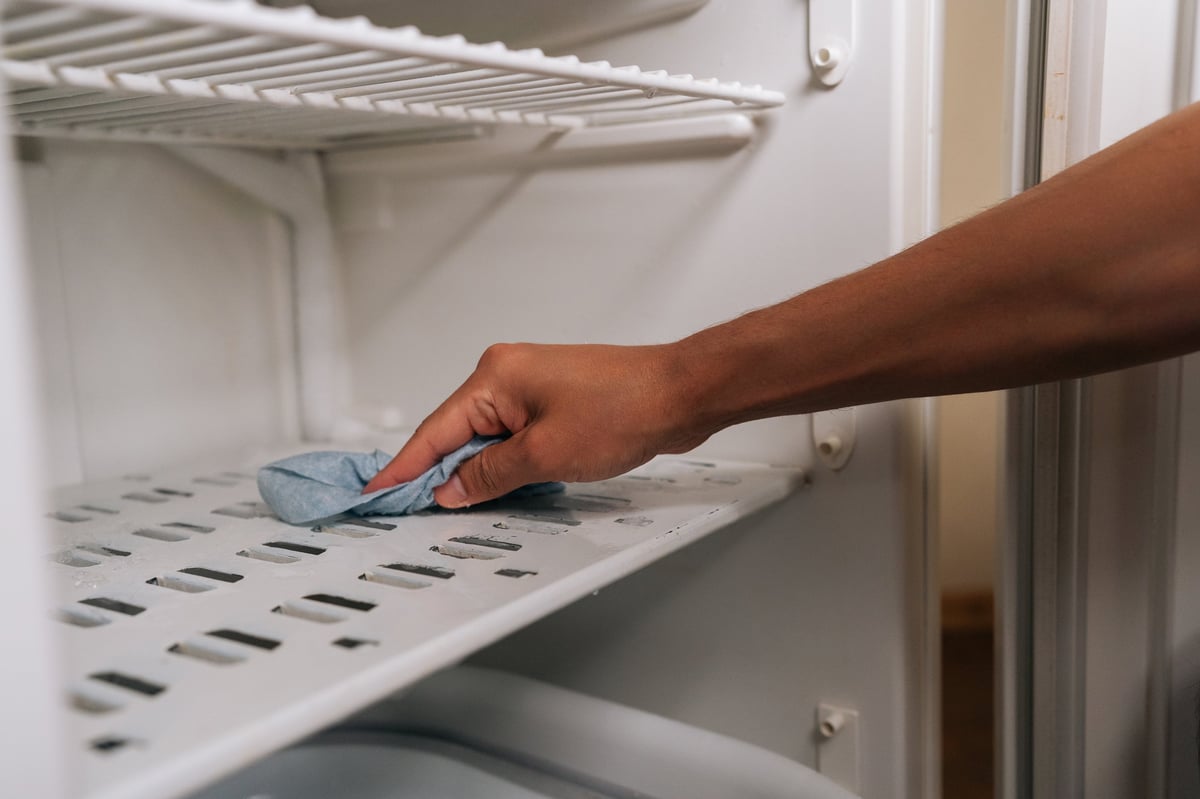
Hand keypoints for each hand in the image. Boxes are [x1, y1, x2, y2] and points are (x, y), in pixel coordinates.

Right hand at [362, 342, 709, 506]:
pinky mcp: (555, 400)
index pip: (435, 430)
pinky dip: (505, 461)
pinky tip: (502, 486)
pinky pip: (514, 435)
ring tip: (460, 505)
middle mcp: (507, 373)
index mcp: (495, 376)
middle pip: (457, 433)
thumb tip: (452, 488)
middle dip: (441, 473)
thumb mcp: (544, 455)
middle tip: (414, 510)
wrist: (680, 394)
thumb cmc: (624, 410)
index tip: (378, 492)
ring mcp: (533, 385)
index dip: (405, 467)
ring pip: (487, 436)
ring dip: (478, 470)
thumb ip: (490, 475)